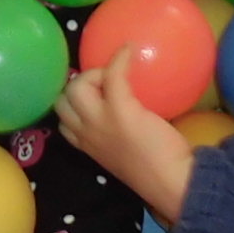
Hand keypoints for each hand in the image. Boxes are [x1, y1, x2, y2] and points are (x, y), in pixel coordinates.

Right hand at [55, 51, 194, 224]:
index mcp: (87, 147)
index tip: (95, 100)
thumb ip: (116, 137)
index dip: (75, 106)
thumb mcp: (123, 156)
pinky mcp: (120, 109)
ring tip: (114, 76)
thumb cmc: (156, 171)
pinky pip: (111, 74)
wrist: (170, 182)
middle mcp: (87, 133)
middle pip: (62, 100)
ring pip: (78, 87)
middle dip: (78, 88)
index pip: (63, 123)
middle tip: (105, 88)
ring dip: (93, 75)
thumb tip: (130, 116)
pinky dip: (119, 59)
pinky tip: (129, 50)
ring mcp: (100, 121)